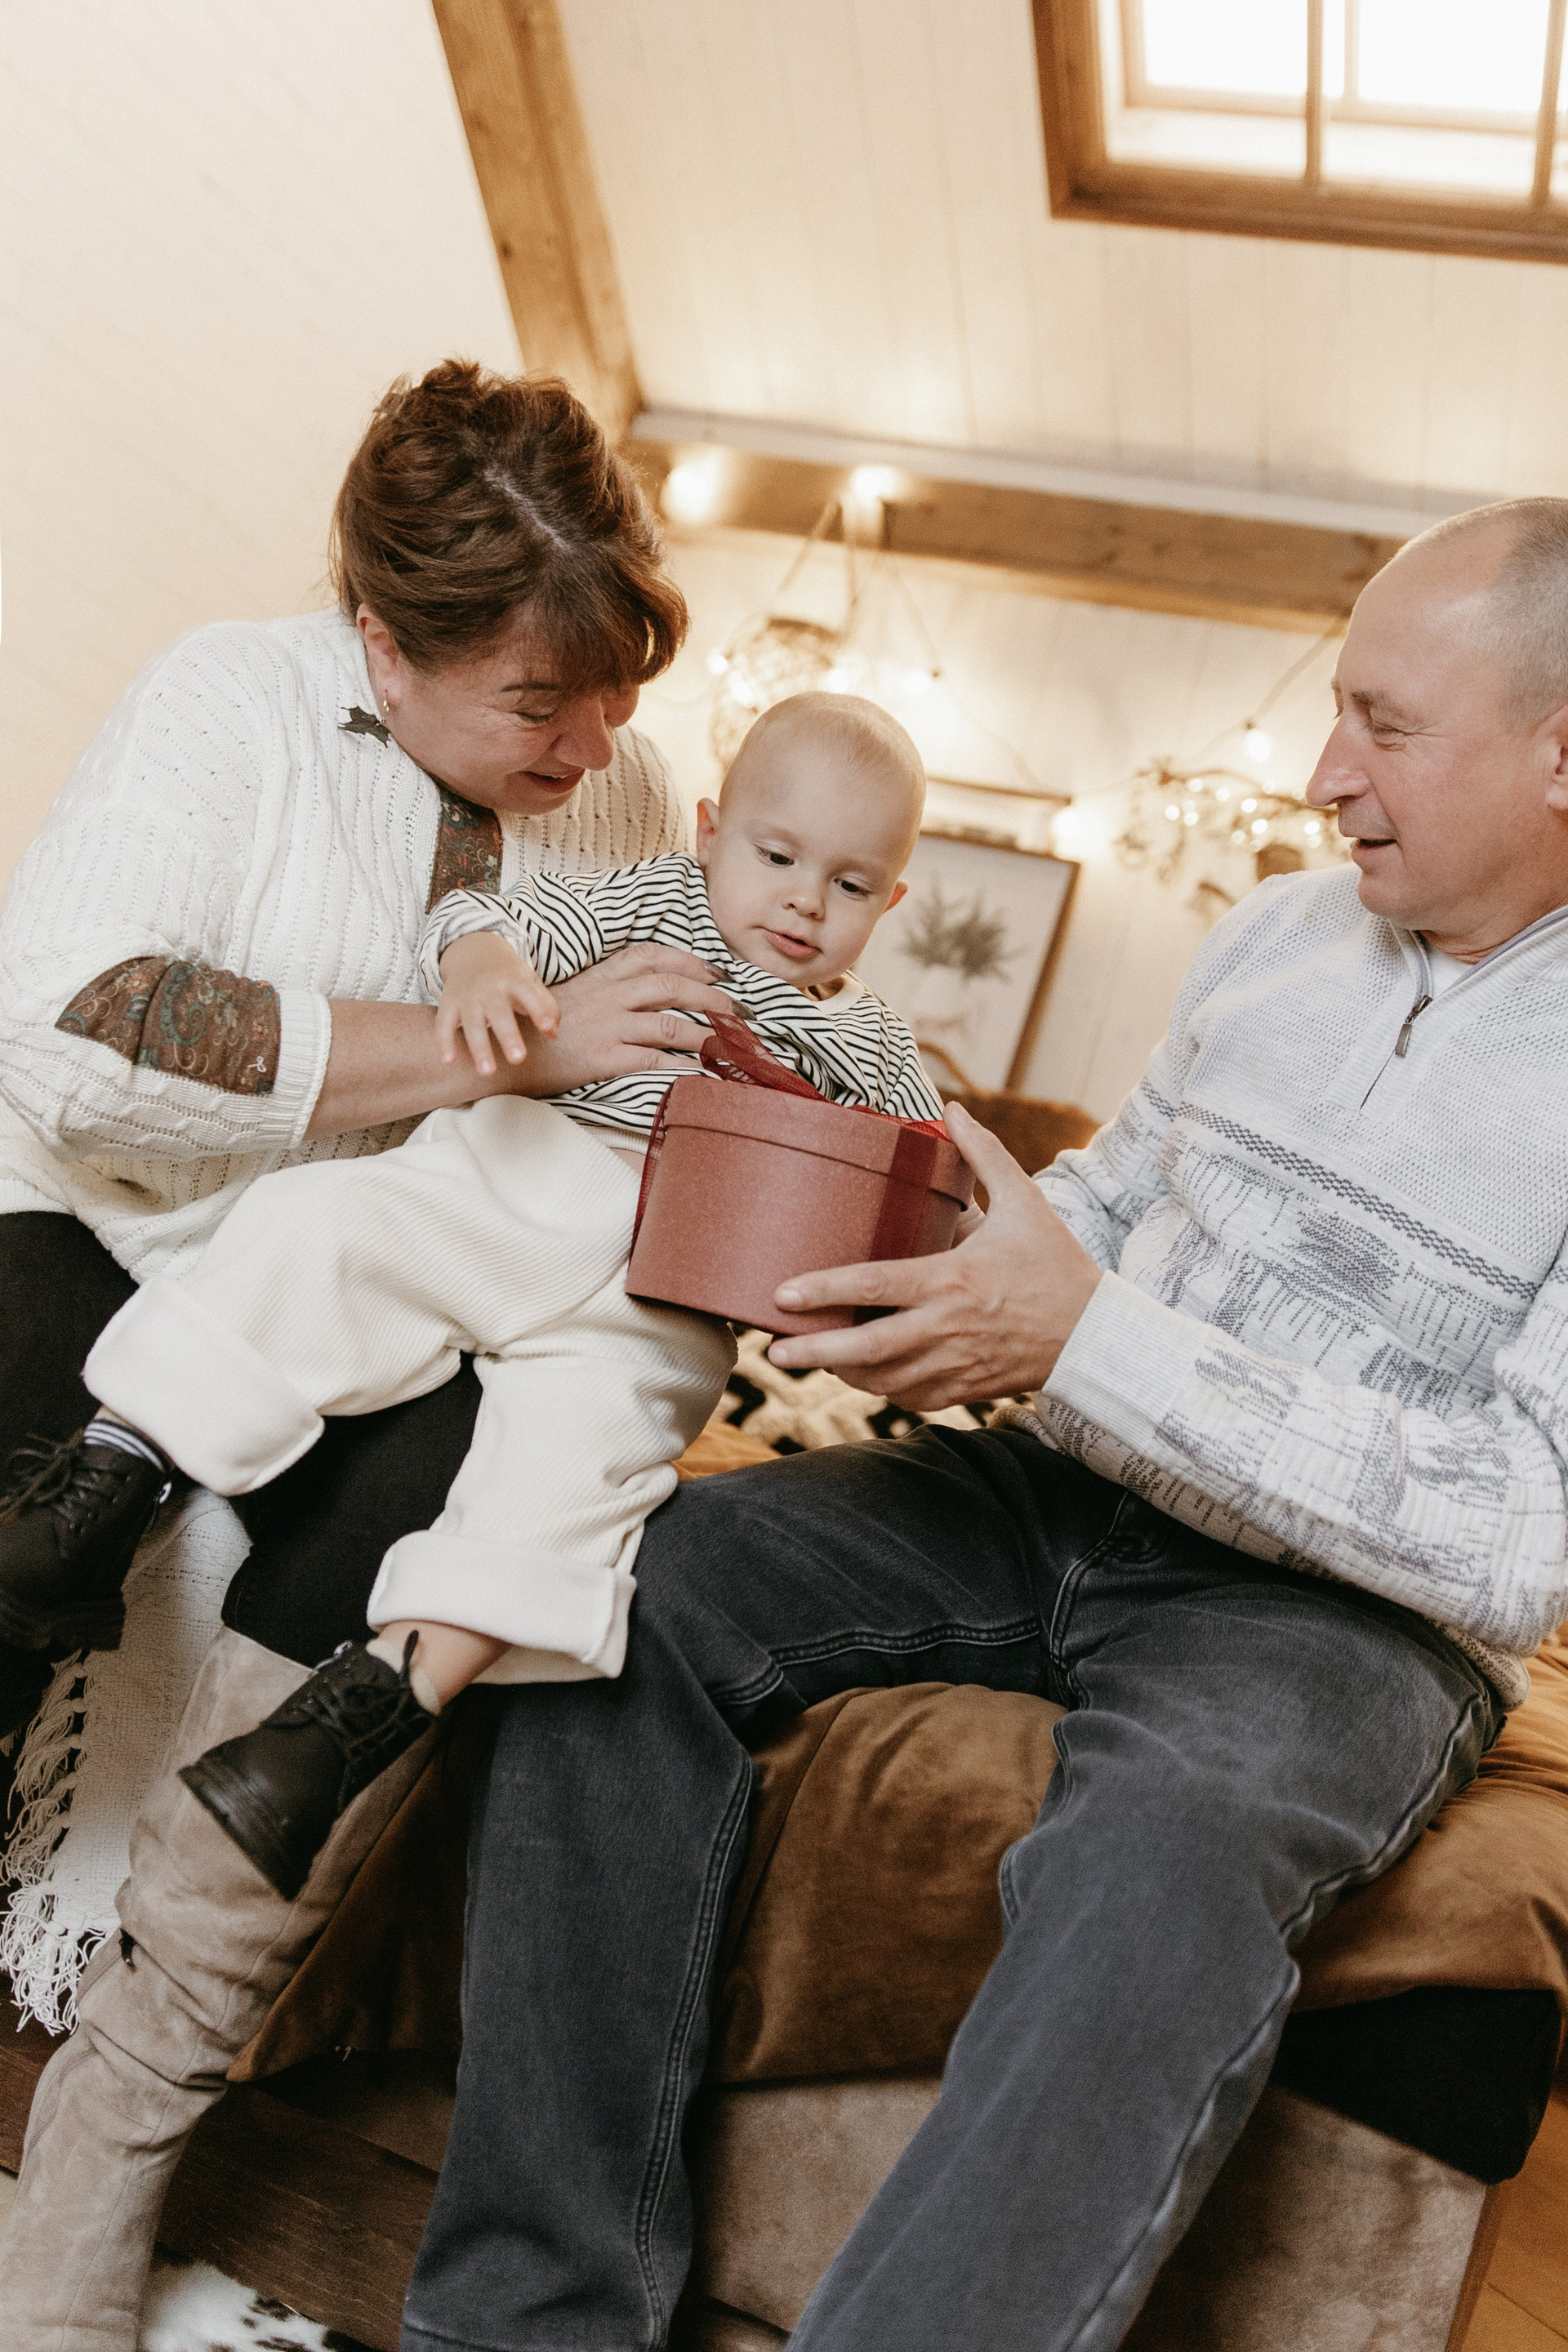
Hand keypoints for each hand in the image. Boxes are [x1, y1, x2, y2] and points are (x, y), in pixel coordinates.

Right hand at [434, 932, 558, 1077]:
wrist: (473, 950)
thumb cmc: (509, 976)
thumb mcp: (530, 982)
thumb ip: (546, 1006)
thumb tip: (554, 1034)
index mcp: (514, 979)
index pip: (529, 993)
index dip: (539, 1009)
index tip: (548, 1027)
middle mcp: (490, 987)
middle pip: (499, 1012)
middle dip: (508, 1035)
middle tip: (518, 1059)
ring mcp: (467, 995)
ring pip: (472, 1022)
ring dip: (479, 1047)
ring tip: (487, 1072)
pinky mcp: (449, 1003)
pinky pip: (444, 1023)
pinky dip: (443, 1041)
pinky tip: (447, 1061)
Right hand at [509, 944, 735, 1096]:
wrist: (510, 1055)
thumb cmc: (541, 1029)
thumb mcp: (575, 997)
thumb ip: (609, 991)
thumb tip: (649, 996)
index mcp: (601, 977)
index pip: (652, 956)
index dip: (690, 961)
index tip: (717, 971)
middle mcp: (608, 997)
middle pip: (671, 986)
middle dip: (712, 997)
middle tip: (738, 1011)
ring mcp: (607, 1027)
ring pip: (669, 1024)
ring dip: (706, 1033)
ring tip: (729, 1043)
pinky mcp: (603, 1058)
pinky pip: (653, 1060)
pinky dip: (682, 1065)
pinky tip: (702, 1071)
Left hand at [767, 1102, 1102, 1409]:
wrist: (1095, 1334)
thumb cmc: (1056, 1264)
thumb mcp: (1024, 1201)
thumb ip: (984, 1154)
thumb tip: (953, 1107)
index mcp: (952, 1278)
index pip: (874, 1286)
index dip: (824, 1290)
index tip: (782, 1294)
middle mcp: (947, 1327)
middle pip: (866, 1349)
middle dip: (813, 1353)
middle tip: (774, 1350)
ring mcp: (954, 1364)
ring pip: (882, 1380)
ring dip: (842, 1373)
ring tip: (810, 1360)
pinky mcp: (964, 1390)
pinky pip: (910, 1398)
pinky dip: (881, 1390)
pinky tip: (863, 1376)